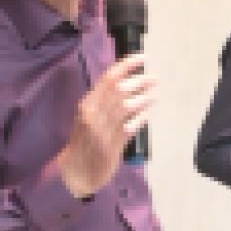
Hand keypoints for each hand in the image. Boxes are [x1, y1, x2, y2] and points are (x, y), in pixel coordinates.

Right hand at [57, 54, 154, 197]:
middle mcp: (93, 115)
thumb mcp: (90, 116)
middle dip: (140, 82)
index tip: (143, 59)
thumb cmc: (84, 140)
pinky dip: (141, 119)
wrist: (75, 171)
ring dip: (144, 99)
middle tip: (154, 78)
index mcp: (87, 104)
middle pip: (120, 91)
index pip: (109, 78)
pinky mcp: (111, 147)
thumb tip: (128, 80)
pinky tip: (149, 113)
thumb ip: (105, 100)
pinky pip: (130, 128)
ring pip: (127, 108)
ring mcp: (102, 131)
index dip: (128, 66)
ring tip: (155, 94)